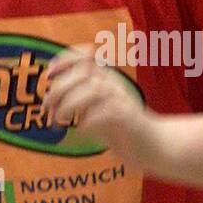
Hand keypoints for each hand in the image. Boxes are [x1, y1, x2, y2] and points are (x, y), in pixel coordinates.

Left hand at [41, 44, 159, 164]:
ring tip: (60, 122)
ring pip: (91, 90)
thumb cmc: (123, 129)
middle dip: (58, 89)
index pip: (84, 56)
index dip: (64, 60)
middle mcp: (114, 84)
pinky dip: (87, 121)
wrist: (155, 145)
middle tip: (47, 109)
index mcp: (107, 79)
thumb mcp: (99, 110)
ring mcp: (122, 100)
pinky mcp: (127, 118)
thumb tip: (50, 100)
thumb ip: (81, 101)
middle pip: (82, 73)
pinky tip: (81, 130)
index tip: (48, 74)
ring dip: (69, 106)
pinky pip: (103, 113)